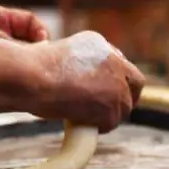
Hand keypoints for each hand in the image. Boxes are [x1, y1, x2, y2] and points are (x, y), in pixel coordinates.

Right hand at [28, 31, 144, 132]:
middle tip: (107, 106)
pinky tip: (80, 120)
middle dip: (124, 96)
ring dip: (108, 113)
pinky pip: (110, 123)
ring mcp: (116, 84)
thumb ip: (84, 64)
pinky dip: (97, 126)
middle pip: (134, 84)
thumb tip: (88, 82)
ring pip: (123, 106)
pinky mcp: (112, 107)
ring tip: (84, 114)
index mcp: (100, 43)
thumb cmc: (36, 68)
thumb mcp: (64, 54)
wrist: (34, 77)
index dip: (116, 79)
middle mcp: (114, 61)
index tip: (105, 88)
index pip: (120, 63)